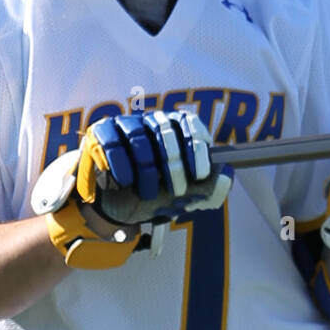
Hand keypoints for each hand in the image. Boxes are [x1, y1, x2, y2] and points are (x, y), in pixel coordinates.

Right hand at [36, 110, 231, 268]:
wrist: (114, 208)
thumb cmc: (155, 197)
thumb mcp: (185, 200)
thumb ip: (210, 190)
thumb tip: (228, 174)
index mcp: (177, 130)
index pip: (189, 123)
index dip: (197, 147)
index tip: (200, 174)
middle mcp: (152, 121)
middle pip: (166, 130)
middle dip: (174, 165)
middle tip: (177, 191)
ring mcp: (125, 124)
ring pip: (138, 137)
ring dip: (146, 171)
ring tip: (147, 193)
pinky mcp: (101, 133)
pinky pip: (112, 143)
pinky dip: (120, 166)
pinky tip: (125, 182)